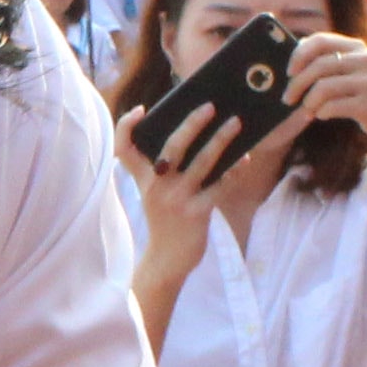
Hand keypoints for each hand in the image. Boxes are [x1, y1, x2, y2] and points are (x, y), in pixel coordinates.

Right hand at [116, 75, 239, 244]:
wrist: (168, 259)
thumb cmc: (167, 221)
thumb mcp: (155, 194)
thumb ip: (165, 169)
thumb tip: (196, 137)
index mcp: (144, 179)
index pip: (124, 149)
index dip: (126, 127)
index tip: (139, 110)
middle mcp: (156, 186)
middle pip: (173, 146)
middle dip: (193, 123)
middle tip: (210, 106)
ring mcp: (177, 199)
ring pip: (203, 161)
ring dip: (221, 139)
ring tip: (235, 123)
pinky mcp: (196, 212)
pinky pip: (220, 185)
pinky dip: (233, 170)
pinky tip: (242, 159)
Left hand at [285, 28, 366, 165]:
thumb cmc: (365, 93)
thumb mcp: (353, 69)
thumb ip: (330, 59)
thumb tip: (295, 53)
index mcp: (357, 47)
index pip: (320, 40)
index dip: (299, 55)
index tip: (289, 72)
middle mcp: (365, 60)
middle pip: (318, 66)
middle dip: (296, 84)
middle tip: (287, 98)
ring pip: (323, 88)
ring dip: (308, 101)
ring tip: (307, 109)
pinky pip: (333, 106)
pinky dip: (321, 112)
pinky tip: (322, 115)